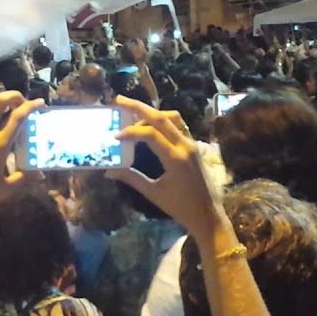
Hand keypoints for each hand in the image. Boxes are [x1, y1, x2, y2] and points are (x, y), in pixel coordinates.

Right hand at [108, 96, 220, 241]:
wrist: (208, 215)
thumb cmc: (180, 207)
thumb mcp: (153, 193)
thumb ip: (131, 178)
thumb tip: (108, 171)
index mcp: (175, 158)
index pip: (151, 134)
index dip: (131, 131)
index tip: (115, 136)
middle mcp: (185, 146)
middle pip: (161, 117)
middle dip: (139, 107)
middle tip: (119, 100)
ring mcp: (191, 144)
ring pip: (172, 118)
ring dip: (152, 112)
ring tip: (134, 112)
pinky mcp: (193, 147)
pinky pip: (179, 125)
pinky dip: (163, 120)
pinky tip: (151, 124)